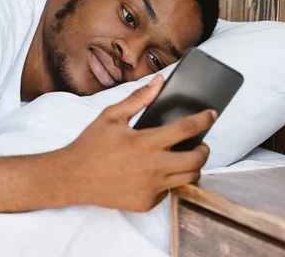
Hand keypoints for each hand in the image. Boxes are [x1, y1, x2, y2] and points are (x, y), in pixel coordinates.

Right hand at [61, 74, 215, 211]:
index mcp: (145, 142)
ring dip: (192, 167)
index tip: (212, 114)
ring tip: (184, 158)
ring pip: (189, 178)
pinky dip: (169, 181)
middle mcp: (152, 167)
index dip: (204, 119)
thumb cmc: (90, 145)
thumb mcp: (111, 116)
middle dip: (205, 149)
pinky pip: (169, 192)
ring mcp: (151, 188)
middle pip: (197, 160)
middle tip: (200, 143)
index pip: (187, 128)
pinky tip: (158, 172)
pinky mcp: (146, 203)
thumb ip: (138, 99)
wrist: (72, 177)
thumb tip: (158, 82)